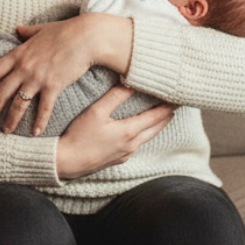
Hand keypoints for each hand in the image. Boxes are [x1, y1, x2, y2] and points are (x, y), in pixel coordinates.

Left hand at [0, 13, 131, 135]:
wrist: (86, 37)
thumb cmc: (65, 31)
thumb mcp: (41, 30)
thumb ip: (27, 32)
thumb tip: (18, 28)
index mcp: (18, 54)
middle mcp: (24, 67)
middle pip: (1, 92)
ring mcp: (37, 77)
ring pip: (18, 103)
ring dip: (11, 120)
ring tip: (6, 132)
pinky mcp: (53, 86)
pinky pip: (44, 108)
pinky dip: (39, 122)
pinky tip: (35, 133)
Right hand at [55, 85, 174, 177]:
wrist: (67, 162)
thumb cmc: (80, 135)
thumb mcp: (96, 111)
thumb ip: (115, 96)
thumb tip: (130, 82)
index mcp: (129, 131)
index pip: (155, 117)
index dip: (167, 107)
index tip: (177, 99)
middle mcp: (131, 144)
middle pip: (155, 129)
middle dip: (166, 117)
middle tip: (175, 106)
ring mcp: (125, 154)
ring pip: (147, 138)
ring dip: (156, 126)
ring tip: (162, 117)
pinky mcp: (117, 159)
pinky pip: (136, 145)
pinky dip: (143, 135)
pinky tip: (138, 132)